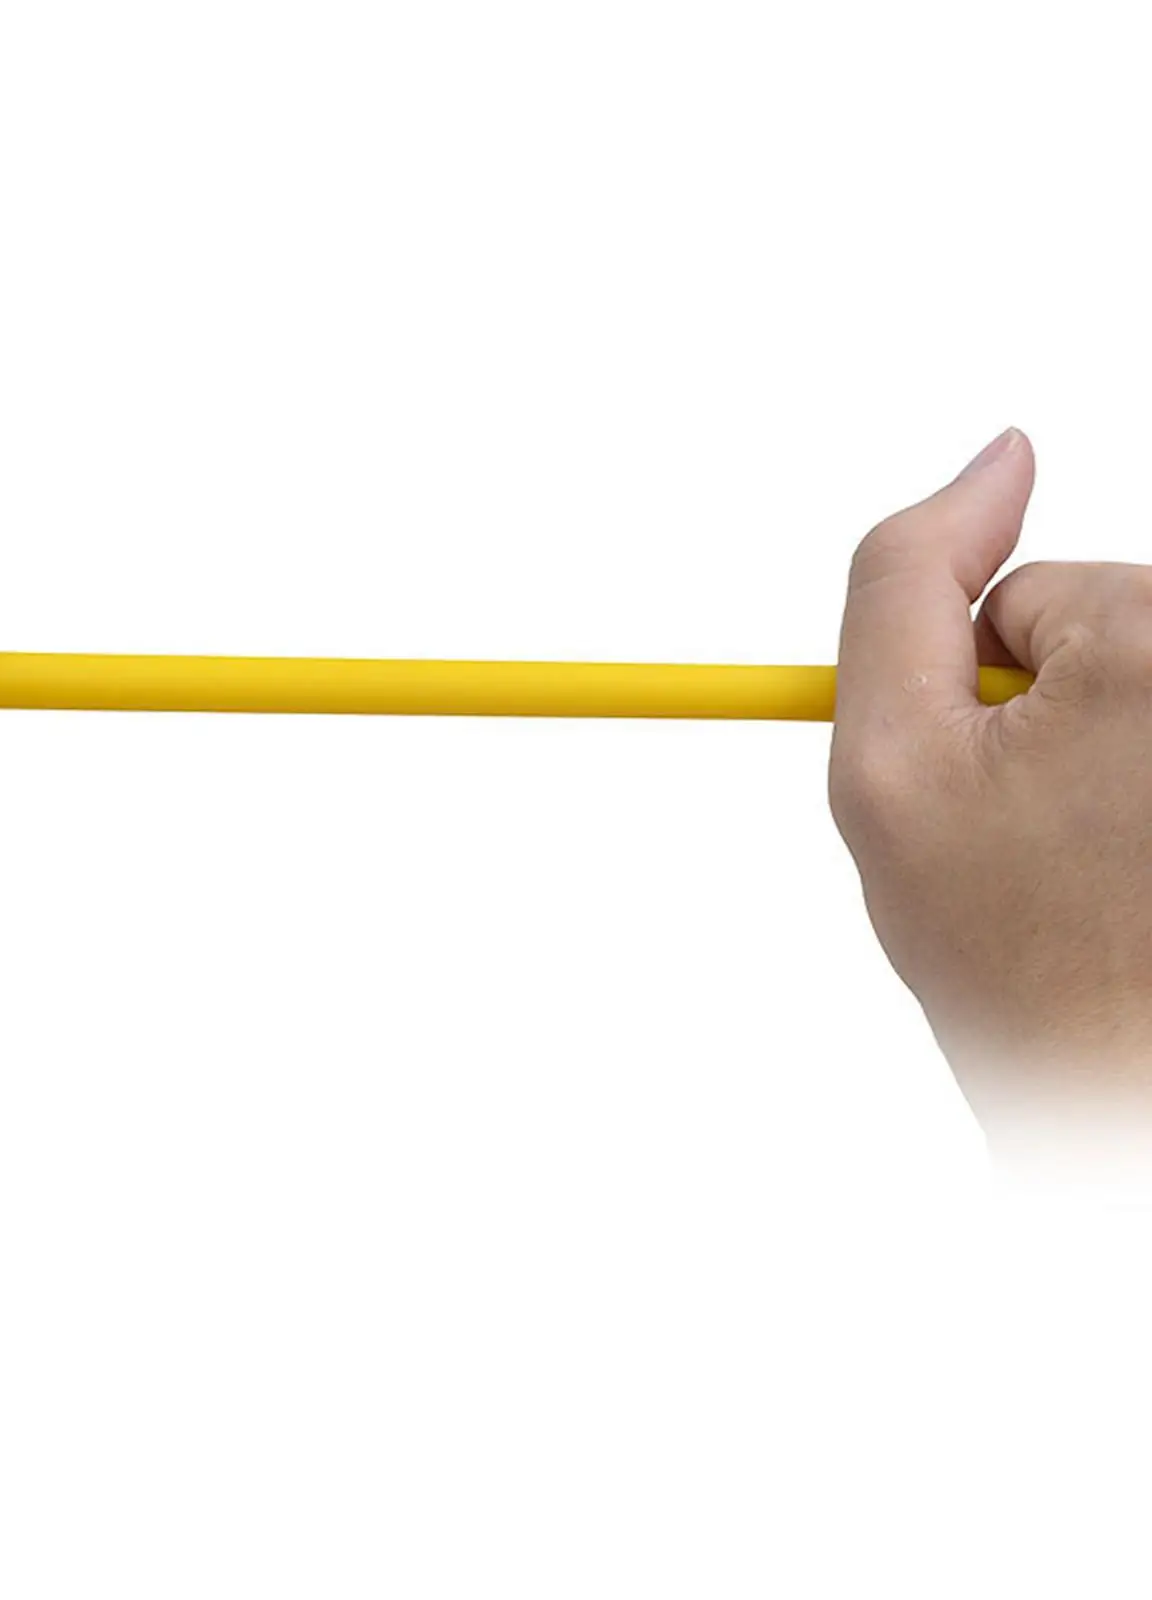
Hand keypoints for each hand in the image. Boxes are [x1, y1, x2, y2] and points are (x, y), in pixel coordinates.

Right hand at [831, 427, 1151, 1175]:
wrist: (1121, 1100)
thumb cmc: (1019, 963)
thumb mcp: (892, 771)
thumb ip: (899, 591)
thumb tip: (995, 456)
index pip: (1029, 606)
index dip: (984, 717)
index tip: (1008, 809)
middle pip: (1116, 638)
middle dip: (1069, 734)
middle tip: (1065, 860)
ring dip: (1126, 772)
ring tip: (1122, 885)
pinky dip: (1146, 798)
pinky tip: (1145, 879)